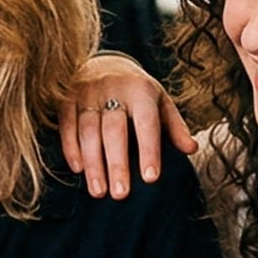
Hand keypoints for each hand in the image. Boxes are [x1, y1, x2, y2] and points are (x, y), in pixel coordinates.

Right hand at [58, 54, 196, 197]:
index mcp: (141, 90)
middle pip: (114, 129)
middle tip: (121, 194)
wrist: (104, 63)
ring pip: (88, 130)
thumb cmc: (137, 92)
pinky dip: (71, 148)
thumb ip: (174, 127)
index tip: (151, 178)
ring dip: (93, 163)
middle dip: (117, 163)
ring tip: (99, 191)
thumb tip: (191, 149)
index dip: (149, 150)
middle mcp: (113, 88)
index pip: (146, 123)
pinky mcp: (66, 98)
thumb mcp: (160, 103)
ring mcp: (87, 92)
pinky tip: (78, 169)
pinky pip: (67, 125)